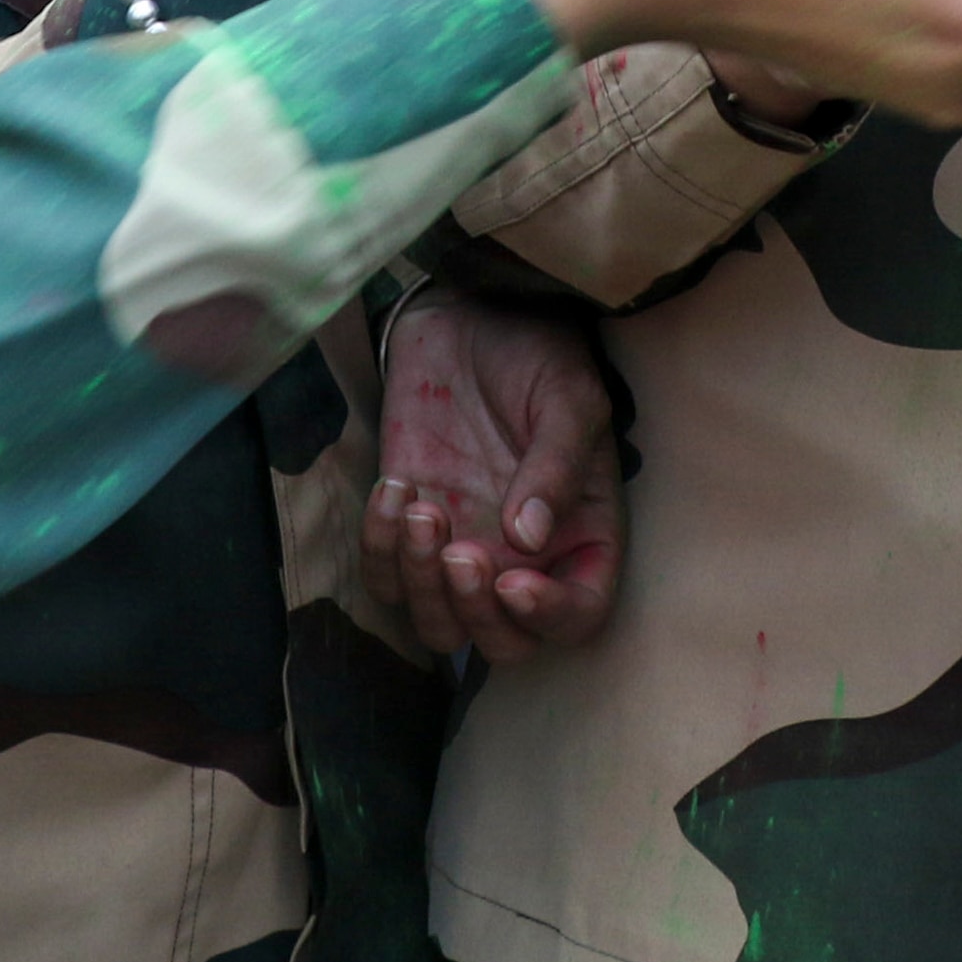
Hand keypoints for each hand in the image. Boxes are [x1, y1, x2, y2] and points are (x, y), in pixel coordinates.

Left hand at [366, 294, 623, 660]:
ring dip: (422, 584)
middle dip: (474, 613)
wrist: (467, 315)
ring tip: (419, 507)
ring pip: (439, 626)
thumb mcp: (567, 395)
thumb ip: (556, 464)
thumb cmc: (534, 352)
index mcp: (582, 537)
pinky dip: (380, 549)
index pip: (580, 614)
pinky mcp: (407, 533)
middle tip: (458, 549)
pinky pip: (384, 580)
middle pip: (506, 645)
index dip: (549, 617)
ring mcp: (464, 551)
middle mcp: (525, 561)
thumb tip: (529, 541)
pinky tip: (393, 486)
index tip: (511, 581)